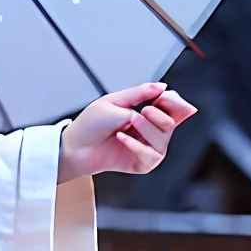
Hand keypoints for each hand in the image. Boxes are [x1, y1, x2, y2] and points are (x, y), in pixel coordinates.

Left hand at [57, 82, 196, 181]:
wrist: (75, 146)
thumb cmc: (90, 125)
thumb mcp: (115, 101)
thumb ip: (140, 93)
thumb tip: (162, 86)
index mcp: (146, 114)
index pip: (174, 109)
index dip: (175, 102)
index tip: (164, 96)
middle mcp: (149, 131)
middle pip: (172, 122)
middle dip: (159, 114)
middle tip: (144, 110)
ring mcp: (146, 148)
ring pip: (163, 138)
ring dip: (146, 128)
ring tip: (128, 124)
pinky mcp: (141, 164)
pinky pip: (151, 155)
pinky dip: (137, 146)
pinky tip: (123, 139)